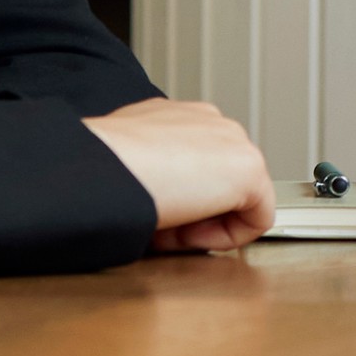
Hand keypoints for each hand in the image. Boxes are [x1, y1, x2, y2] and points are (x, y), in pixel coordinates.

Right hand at [83, 97, 277, 250]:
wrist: (102, 167)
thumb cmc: (99, 169)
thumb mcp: (124, 162)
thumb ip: (149, 169)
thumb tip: (157, 194)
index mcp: (177, 118)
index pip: (195, 167)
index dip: (172, 197)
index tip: (149, 208)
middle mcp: (209, 122)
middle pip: (219, 185)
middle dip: (192, 212)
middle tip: (158, 222)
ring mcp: (233, 140)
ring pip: (236, 202)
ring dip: (203, 223)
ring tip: (167, 224)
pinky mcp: (250, 168)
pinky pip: (256, 220)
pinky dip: (225, 237)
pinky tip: (189, 232)